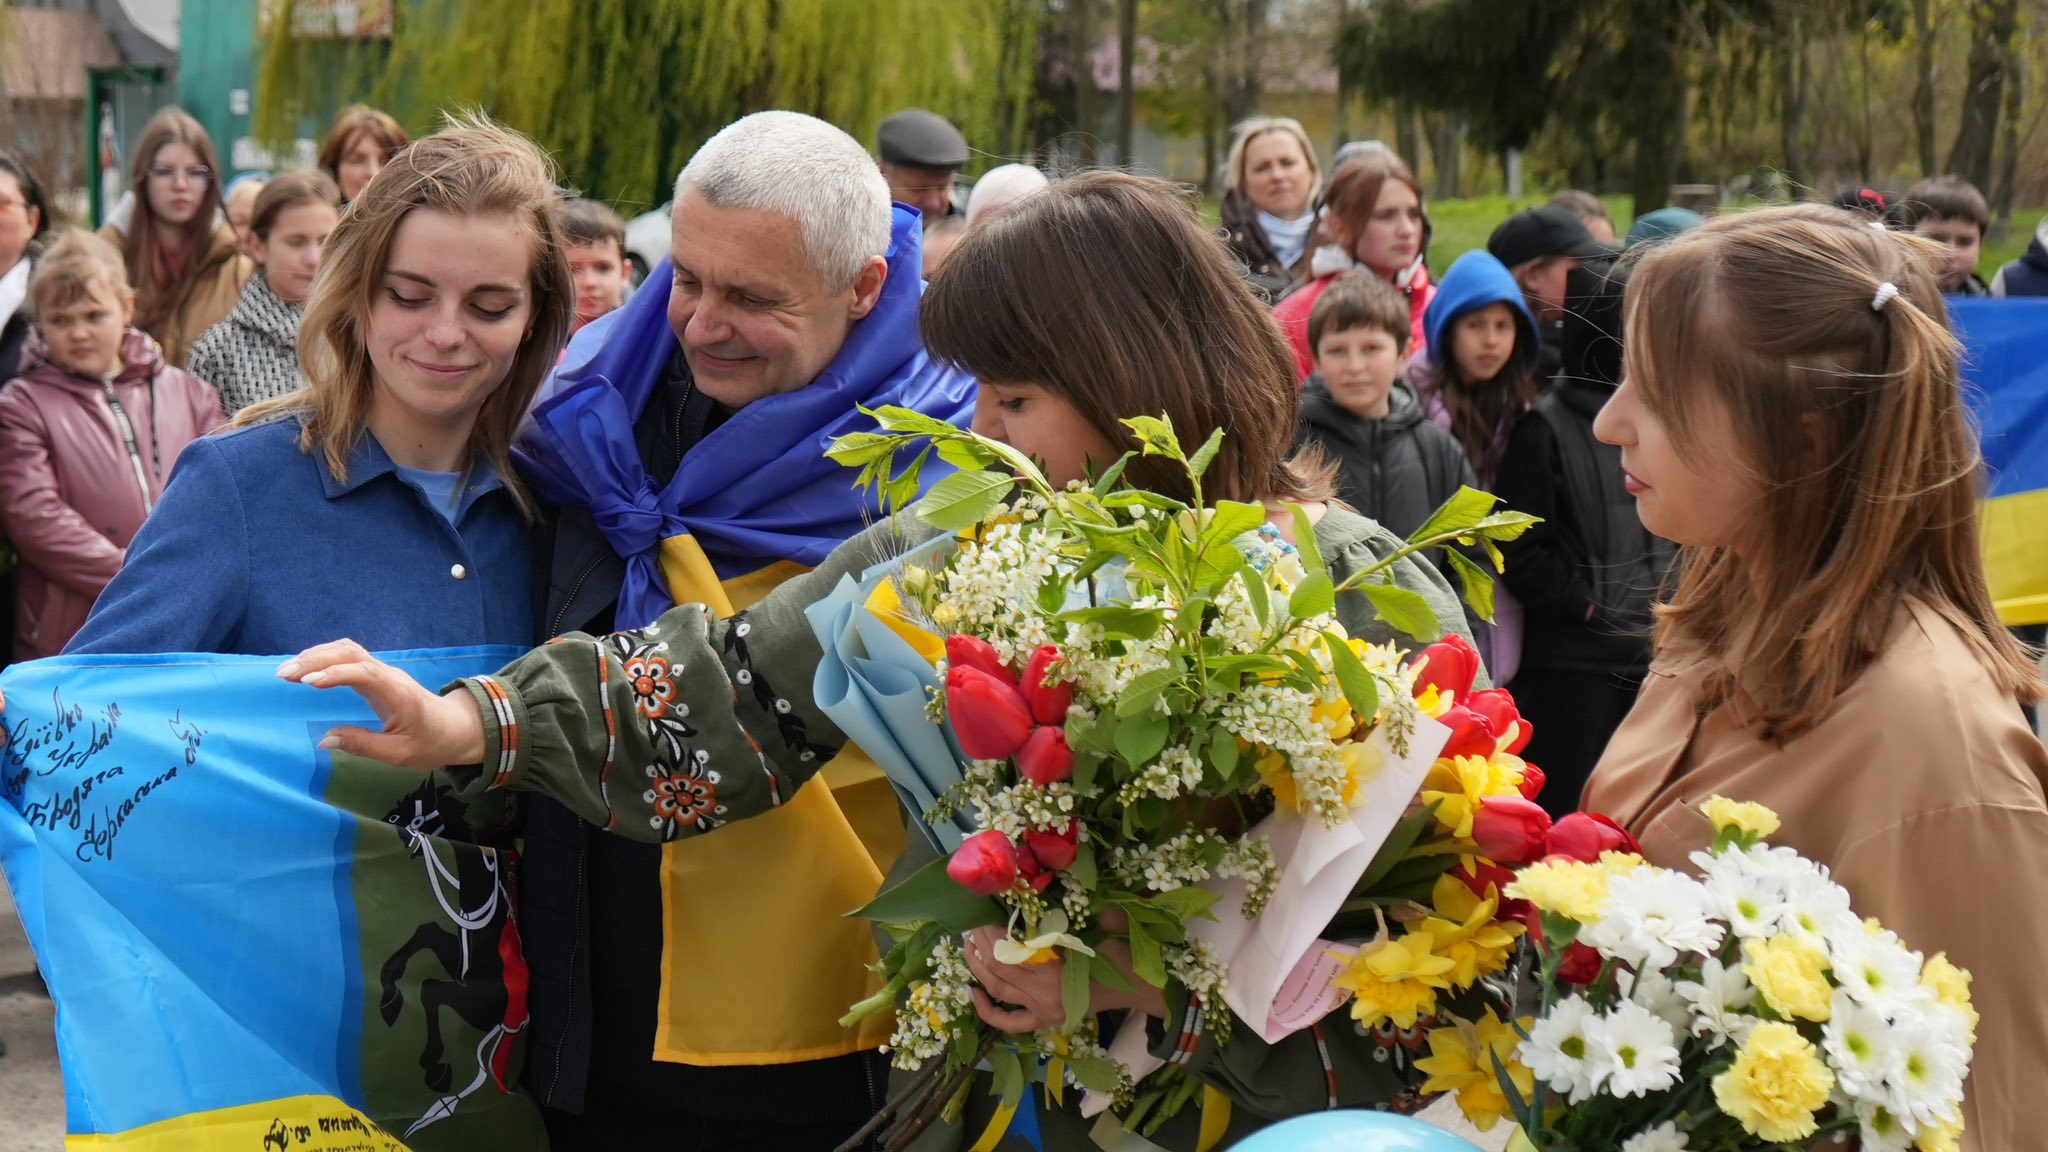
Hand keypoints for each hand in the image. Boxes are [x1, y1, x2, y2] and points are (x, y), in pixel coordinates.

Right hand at [277, 639, 486, 768]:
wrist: (455, 728)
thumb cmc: (430, 742)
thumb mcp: (399, 754)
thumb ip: (363, 746)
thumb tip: (324, 740)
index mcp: (398, 693)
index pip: (365, 673)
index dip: (336, 674)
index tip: (308, 682)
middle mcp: (389, 676)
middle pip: (351, 653)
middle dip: (316, 659)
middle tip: (283, 675)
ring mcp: (383, 672)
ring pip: (348, 650)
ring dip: (317, 656)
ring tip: (287, 672)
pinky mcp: (376, 674)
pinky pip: (349, 657)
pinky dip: (325, 658)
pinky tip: (305, 669)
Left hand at [961, 915, 1167, 1035]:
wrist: (1139, 988)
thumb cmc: (1123, 954)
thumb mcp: (1107, 926)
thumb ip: (1087, 909)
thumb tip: (1065, 887)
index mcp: (1056, 971)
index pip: (1009, 951)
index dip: (989, 932)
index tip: (980, 912)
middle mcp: (1044, 995)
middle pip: (998, 969)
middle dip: (980, 945)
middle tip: (970, 924)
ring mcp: (1043, 1011)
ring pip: (998, 990)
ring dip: (977, 968)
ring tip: (968, 945)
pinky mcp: (1045, 1021)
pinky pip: (1009, 1022)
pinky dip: (987, 1010)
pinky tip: (972, 992)